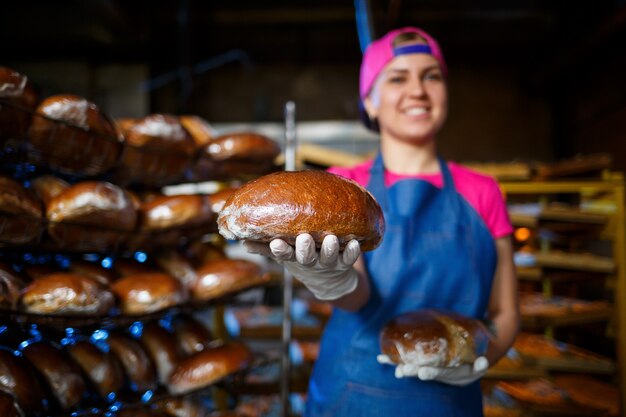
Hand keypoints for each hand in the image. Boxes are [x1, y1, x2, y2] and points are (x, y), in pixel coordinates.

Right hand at [245, 234, 359, 299]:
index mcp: (295, 258)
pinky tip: (355, 242)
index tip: (276, 243)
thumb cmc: (303, 261)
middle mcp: (311, 261)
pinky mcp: (344, 262)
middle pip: (306, 257)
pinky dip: (352, 252)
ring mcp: (328, 262)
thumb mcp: (285, 257)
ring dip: (329, 248)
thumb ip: (266, 248)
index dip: (280, 250)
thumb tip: (242, 239)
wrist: (331, 282)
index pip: (284, 254)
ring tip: (331, 238)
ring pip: (328, 257)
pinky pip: (349, 258)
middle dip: (305, 249)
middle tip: (304, 238)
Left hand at [377, 355, 488, 385]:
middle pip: (426, 373)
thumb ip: (479, 364)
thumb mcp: (479, 363)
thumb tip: (482, 362)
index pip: (443, 375)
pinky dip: (393, 361)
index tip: (423, 372)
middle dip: (414, 371)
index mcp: (454, 376)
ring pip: (415, 370)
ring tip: (395, 369)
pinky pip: (406, 362)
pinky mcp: (422, 364)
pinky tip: (381, 358)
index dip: (433, 373)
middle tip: (403, 370)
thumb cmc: (474, 359)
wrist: (468, 361)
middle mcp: (441, 375)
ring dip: (403, 368)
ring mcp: (431, 370)